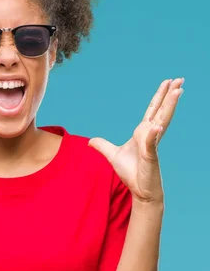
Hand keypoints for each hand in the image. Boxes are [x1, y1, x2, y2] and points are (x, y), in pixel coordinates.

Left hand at [88, 78, 183, 204]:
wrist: (140, 191)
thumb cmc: (131, 173)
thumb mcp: (112, 155)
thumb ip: (103, 146)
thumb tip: (90, 141)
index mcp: (143, 133)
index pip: (152, 110)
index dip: (159, 96)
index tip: (168, 83)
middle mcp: (150, 135)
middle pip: (161, 111)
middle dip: (170, 95)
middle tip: (179, 79)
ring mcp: (152, 145)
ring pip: (162, 122)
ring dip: (169, 107)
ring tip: (177, 91)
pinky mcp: (150, 157)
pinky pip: (151, 144)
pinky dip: (154, 134)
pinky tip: (157, 126)